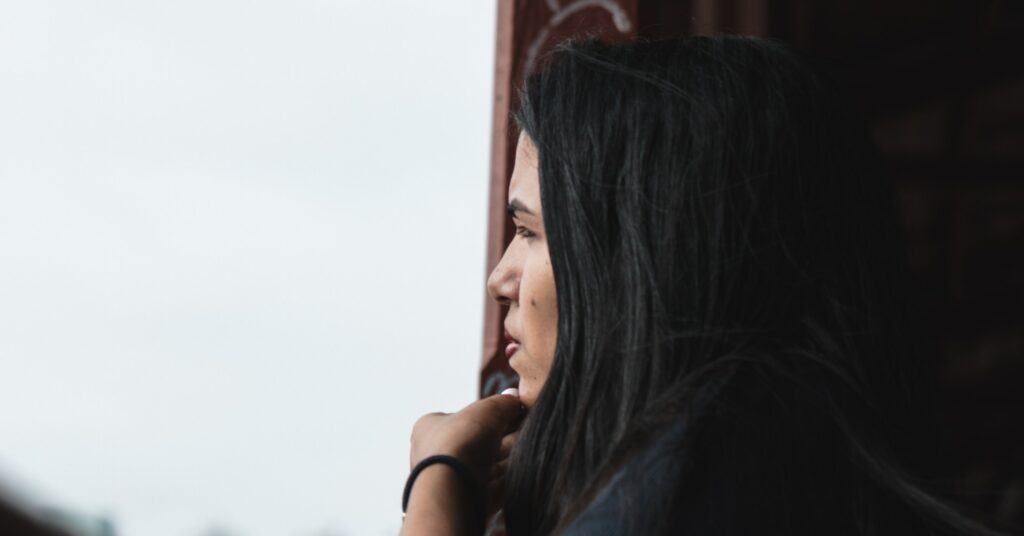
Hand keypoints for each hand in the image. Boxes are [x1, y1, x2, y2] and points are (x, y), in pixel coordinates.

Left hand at [410, 389, 525, 494]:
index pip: (463, 418)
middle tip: (527, 428)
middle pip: (476, 443)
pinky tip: (524, 469)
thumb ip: (502, 403)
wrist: (452, 489)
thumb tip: (514, 397)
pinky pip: (492, 487)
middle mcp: (435, 455)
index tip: (514, 412)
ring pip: (486, 466)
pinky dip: (508, 478)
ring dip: (509, 457)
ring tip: (530, 447)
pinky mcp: (465, 502)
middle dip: (503, 436)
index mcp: (429, 428)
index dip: (490, 414)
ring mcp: (450, 481)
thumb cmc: (459, 442)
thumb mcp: (485, 410)